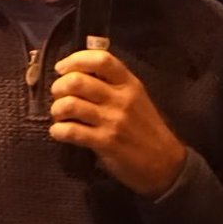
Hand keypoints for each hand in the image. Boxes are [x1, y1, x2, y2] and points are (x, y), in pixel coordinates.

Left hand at [49, 49, 187, 196]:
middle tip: (56, 94)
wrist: (165, 164)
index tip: (62, 68)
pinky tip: (59, 132)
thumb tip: (79, 74)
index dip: (75, 59)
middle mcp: (120, 99)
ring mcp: (113, 121)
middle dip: (59, 86)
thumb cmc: (146, 128)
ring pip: (71, 104)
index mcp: (129, 83)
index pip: (101, 59)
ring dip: (57, 109)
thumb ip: (113, 85)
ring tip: (58, 115)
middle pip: (78, 80)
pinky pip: (72, 131)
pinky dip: (58, 130)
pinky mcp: (105, 143)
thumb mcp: (136, 98)